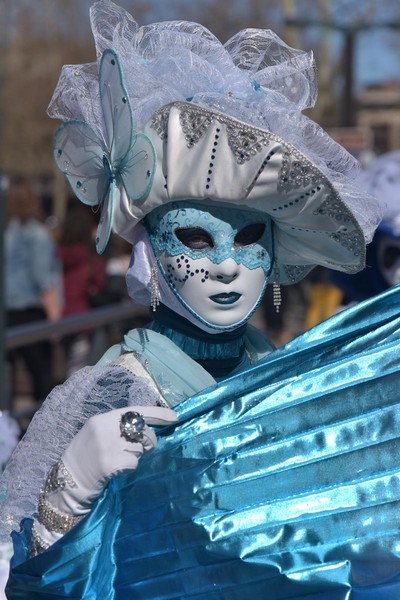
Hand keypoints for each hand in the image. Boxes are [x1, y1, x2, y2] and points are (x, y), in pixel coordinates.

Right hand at [49, 406, 177, 513]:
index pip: (135, 411)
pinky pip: (133, 463)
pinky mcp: (109, 463)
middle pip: (142, 431)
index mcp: (101, 419)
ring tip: (118, 461)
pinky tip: (116, 472)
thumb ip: (118, 429)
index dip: (158, 413)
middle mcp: (104, 428)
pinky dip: (130, 469)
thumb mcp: (97, 435)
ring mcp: (106, 445)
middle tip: (138, 451)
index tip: (175, 417)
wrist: (64, 485)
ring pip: (139, 448)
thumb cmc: (85, 460)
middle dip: (148, 442)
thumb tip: (147, 428)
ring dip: (135, 457)